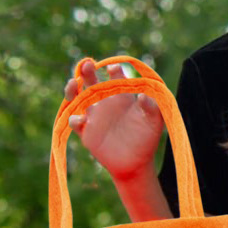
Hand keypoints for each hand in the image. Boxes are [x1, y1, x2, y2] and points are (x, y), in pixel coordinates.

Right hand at [64, 59, 163, 181]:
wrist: (137, 163)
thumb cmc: (147, 139)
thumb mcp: (155, 122)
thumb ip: (151, 108)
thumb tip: (145, 96)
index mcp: (122, 97)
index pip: (115, 78)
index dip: (114, 71)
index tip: (113, 68)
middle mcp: (105, 103)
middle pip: (92, 82)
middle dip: (87, 72)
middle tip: (87, 64)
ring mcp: (94, 117)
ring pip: (77, 98)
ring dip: (72, 90)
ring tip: (73, 83)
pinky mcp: (87, 132)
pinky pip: (75, 123)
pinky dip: (74, 119)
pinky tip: (80, 119)